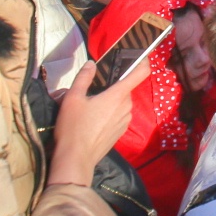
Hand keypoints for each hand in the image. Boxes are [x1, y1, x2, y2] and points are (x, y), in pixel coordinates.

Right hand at [47, 59, 148, 186]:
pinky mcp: (120, 133)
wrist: (76, 159)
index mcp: (118, 95)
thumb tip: (91, 64)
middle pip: (124, 89)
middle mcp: (127, 106)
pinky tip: (92, 122)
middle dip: (111, 88)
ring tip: (88, 108)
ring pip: (120, 103)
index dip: (143, 62)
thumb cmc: (74, 127)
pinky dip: (109, 114)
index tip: (140, 56)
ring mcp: (125, 121)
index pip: (140, 73)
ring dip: (109, 102)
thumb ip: (83, 78)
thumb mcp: (72, 99)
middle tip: (91, 91)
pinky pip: (118, 116)